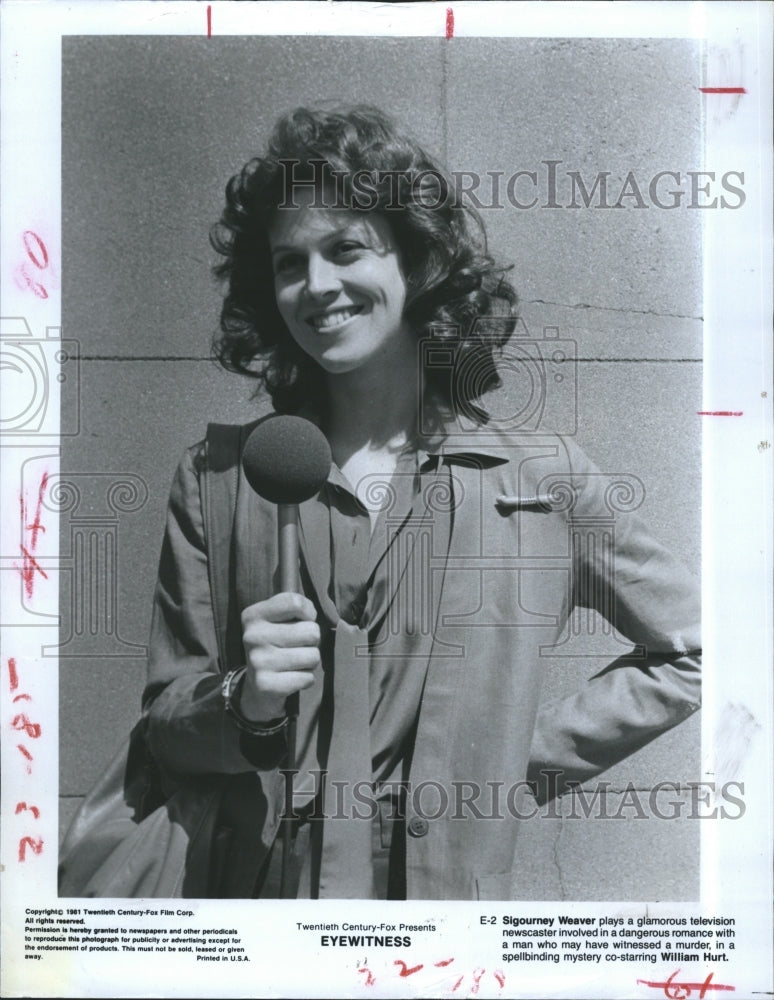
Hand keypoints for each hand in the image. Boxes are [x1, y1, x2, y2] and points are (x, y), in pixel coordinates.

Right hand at [239, 593, 320, 721]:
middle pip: (311, 632)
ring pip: (313, 656)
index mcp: (253, 615)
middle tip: (298, 646)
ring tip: (295, 661)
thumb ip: (297, 606)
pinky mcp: (265, 685)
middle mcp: (252, 636)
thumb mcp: (279, 617)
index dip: (308, 613)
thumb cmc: (277, 642)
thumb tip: (311, 614)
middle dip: (312, 641)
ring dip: (310, 661)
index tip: (301, 621)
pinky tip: (292, 676)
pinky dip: (306, 679)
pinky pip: (308, 678)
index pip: (295, 603)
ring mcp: (257, 662)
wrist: (258, 682)